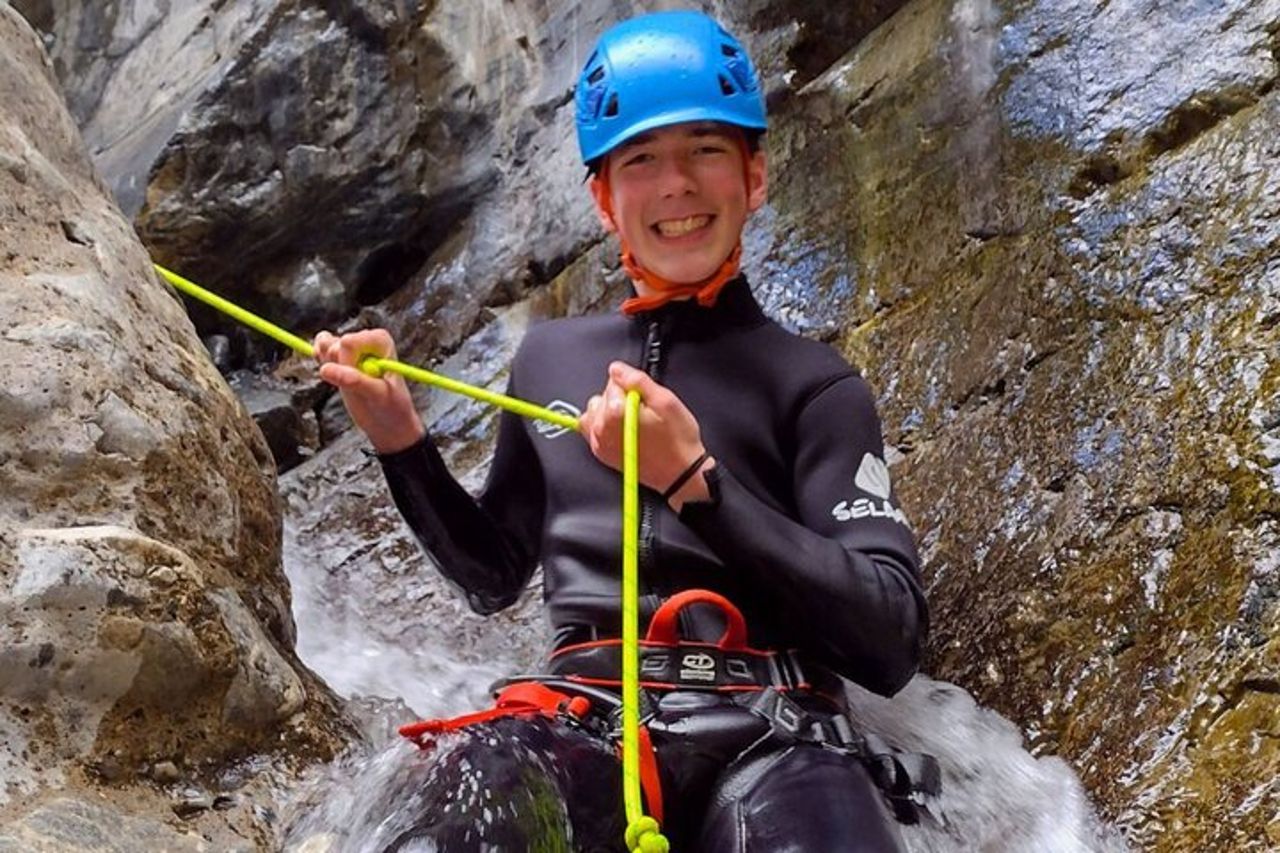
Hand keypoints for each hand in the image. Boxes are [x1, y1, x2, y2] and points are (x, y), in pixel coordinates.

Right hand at [313, 329, 424, 453]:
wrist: (389, 422)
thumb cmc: (391, 407)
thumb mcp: (377, 395)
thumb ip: (354, 380)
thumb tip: (325, 370)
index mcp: (380, 341)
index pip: (349, 342)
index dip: (347, 363)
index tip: (360, 379)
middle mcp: (365, 339)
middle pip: (333, 345)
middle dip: (340, 367)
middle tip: (358, 384)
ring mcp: (351, 347)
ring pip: (324, 345)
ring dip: (329, 365)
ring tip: (349, 382)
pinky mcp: (338, 356)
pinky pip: (319, 349)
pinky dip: (320, 361)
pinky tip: (334, 376)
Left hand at [578, 362, 714, 510]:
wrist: (680, 473)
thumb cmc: (677, 440)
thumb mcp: (666, 401)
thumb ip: (637, 380)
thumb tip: (616, 369)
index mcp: (616, 413)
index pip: (613, 381)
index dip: (632, 385)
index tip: (645, 397)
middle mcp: (601, 428)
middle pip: (602, 395)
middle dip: (621, 397)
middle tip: (642, 410)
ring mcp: (599, 442)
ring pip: (595, 410)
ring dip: (610, 410)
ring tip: (632, 420)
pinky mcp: (601, 452)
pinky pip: (591, 429)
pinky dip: (604, 424)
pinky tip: (622, 428)